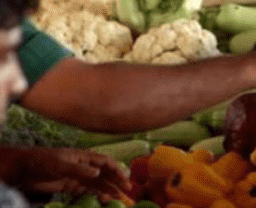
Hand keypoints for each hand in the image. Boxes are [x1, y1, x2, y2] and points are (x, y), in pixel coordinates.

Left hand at [13, 147, 129, 199]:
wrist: (26, 169)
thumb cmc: (44, 161)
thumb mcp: (61, 164)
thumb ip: (79, 168)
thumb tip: (97, 172)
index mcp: (84, 156)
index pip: (105, 162)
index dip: (117, 168)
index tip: (125, 177)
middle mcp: (85, 166)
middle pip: (105, 173)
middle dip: (117, 180)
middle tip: (128, 189)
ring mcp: (79, 176)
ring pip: (99, 183)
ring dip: (110, 189)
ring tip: (120, 197)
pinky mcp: (72, 186)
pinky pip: (88, 190)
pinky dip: (98, 194)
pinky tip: (104, 199)